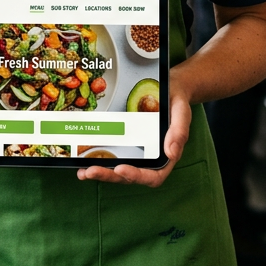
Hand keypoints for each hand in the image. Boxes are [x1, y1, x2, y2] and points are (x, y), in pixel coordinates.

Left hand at [75, 76, 191, 186]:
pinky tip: (83, 160)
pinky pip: (113, 156)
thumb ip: (179, 132)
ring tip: (84, 172)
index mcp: (165, 157)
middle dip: (110, 175)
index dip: (136, 176)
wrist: (169, 89)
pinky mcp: (126, 145)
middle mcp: (149, 160)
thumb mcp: (182, 112)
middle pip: (129, 176)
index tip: (121, 168)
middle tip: (91, 171)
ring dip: (101, 172)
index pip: (152, 176)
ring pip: (118, 170)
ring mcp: (136, 154)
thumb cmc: (176, 102)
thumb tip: (171, 153)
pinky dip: (98, 159)